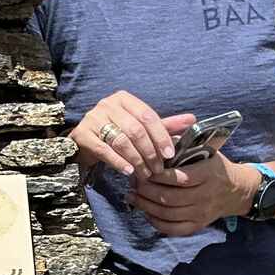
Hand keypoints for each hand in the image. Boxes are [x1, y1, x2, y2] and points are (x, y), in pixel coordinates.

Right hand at [71, 91, 193, 180]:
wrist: (86, 140)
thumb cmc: (117, 132)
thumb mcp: (141, 127)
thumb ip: (164, 125)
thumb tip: (192, 120)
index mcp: (124, 99)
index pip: (147, 116)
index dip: (161, 136)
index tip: (170, 154)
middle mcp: (107, 104)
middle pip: (135, 129)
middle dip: (149, 152)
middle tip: (158, 169)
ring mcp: (93, 118)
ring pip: (120, 140)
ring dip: (136, 160)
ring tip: (145, 174)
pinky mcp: (82, 134)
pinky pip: (104, 150)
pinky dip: (118, 162)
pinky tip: (129, 172)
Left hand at [129, 154, 255, 237]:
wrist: (235, 190)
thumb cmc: (213, 166)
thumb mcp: (205, 150)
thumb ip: (182, 145)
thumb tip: (156, 139)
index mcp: (208, 173)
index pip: (181, 178)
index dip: (159, 176)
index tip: (144, 169)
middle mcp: (206, 195)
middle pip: (170, 198)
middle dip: (147, 191)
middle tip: (134, 183)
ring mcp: (202, 213)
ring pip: (168, 214)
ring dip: (146, 206)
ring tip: (133, 196)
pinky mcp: (198, 226)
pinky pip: (173, 229)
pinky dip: (156, 222)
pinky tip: (146, 212)